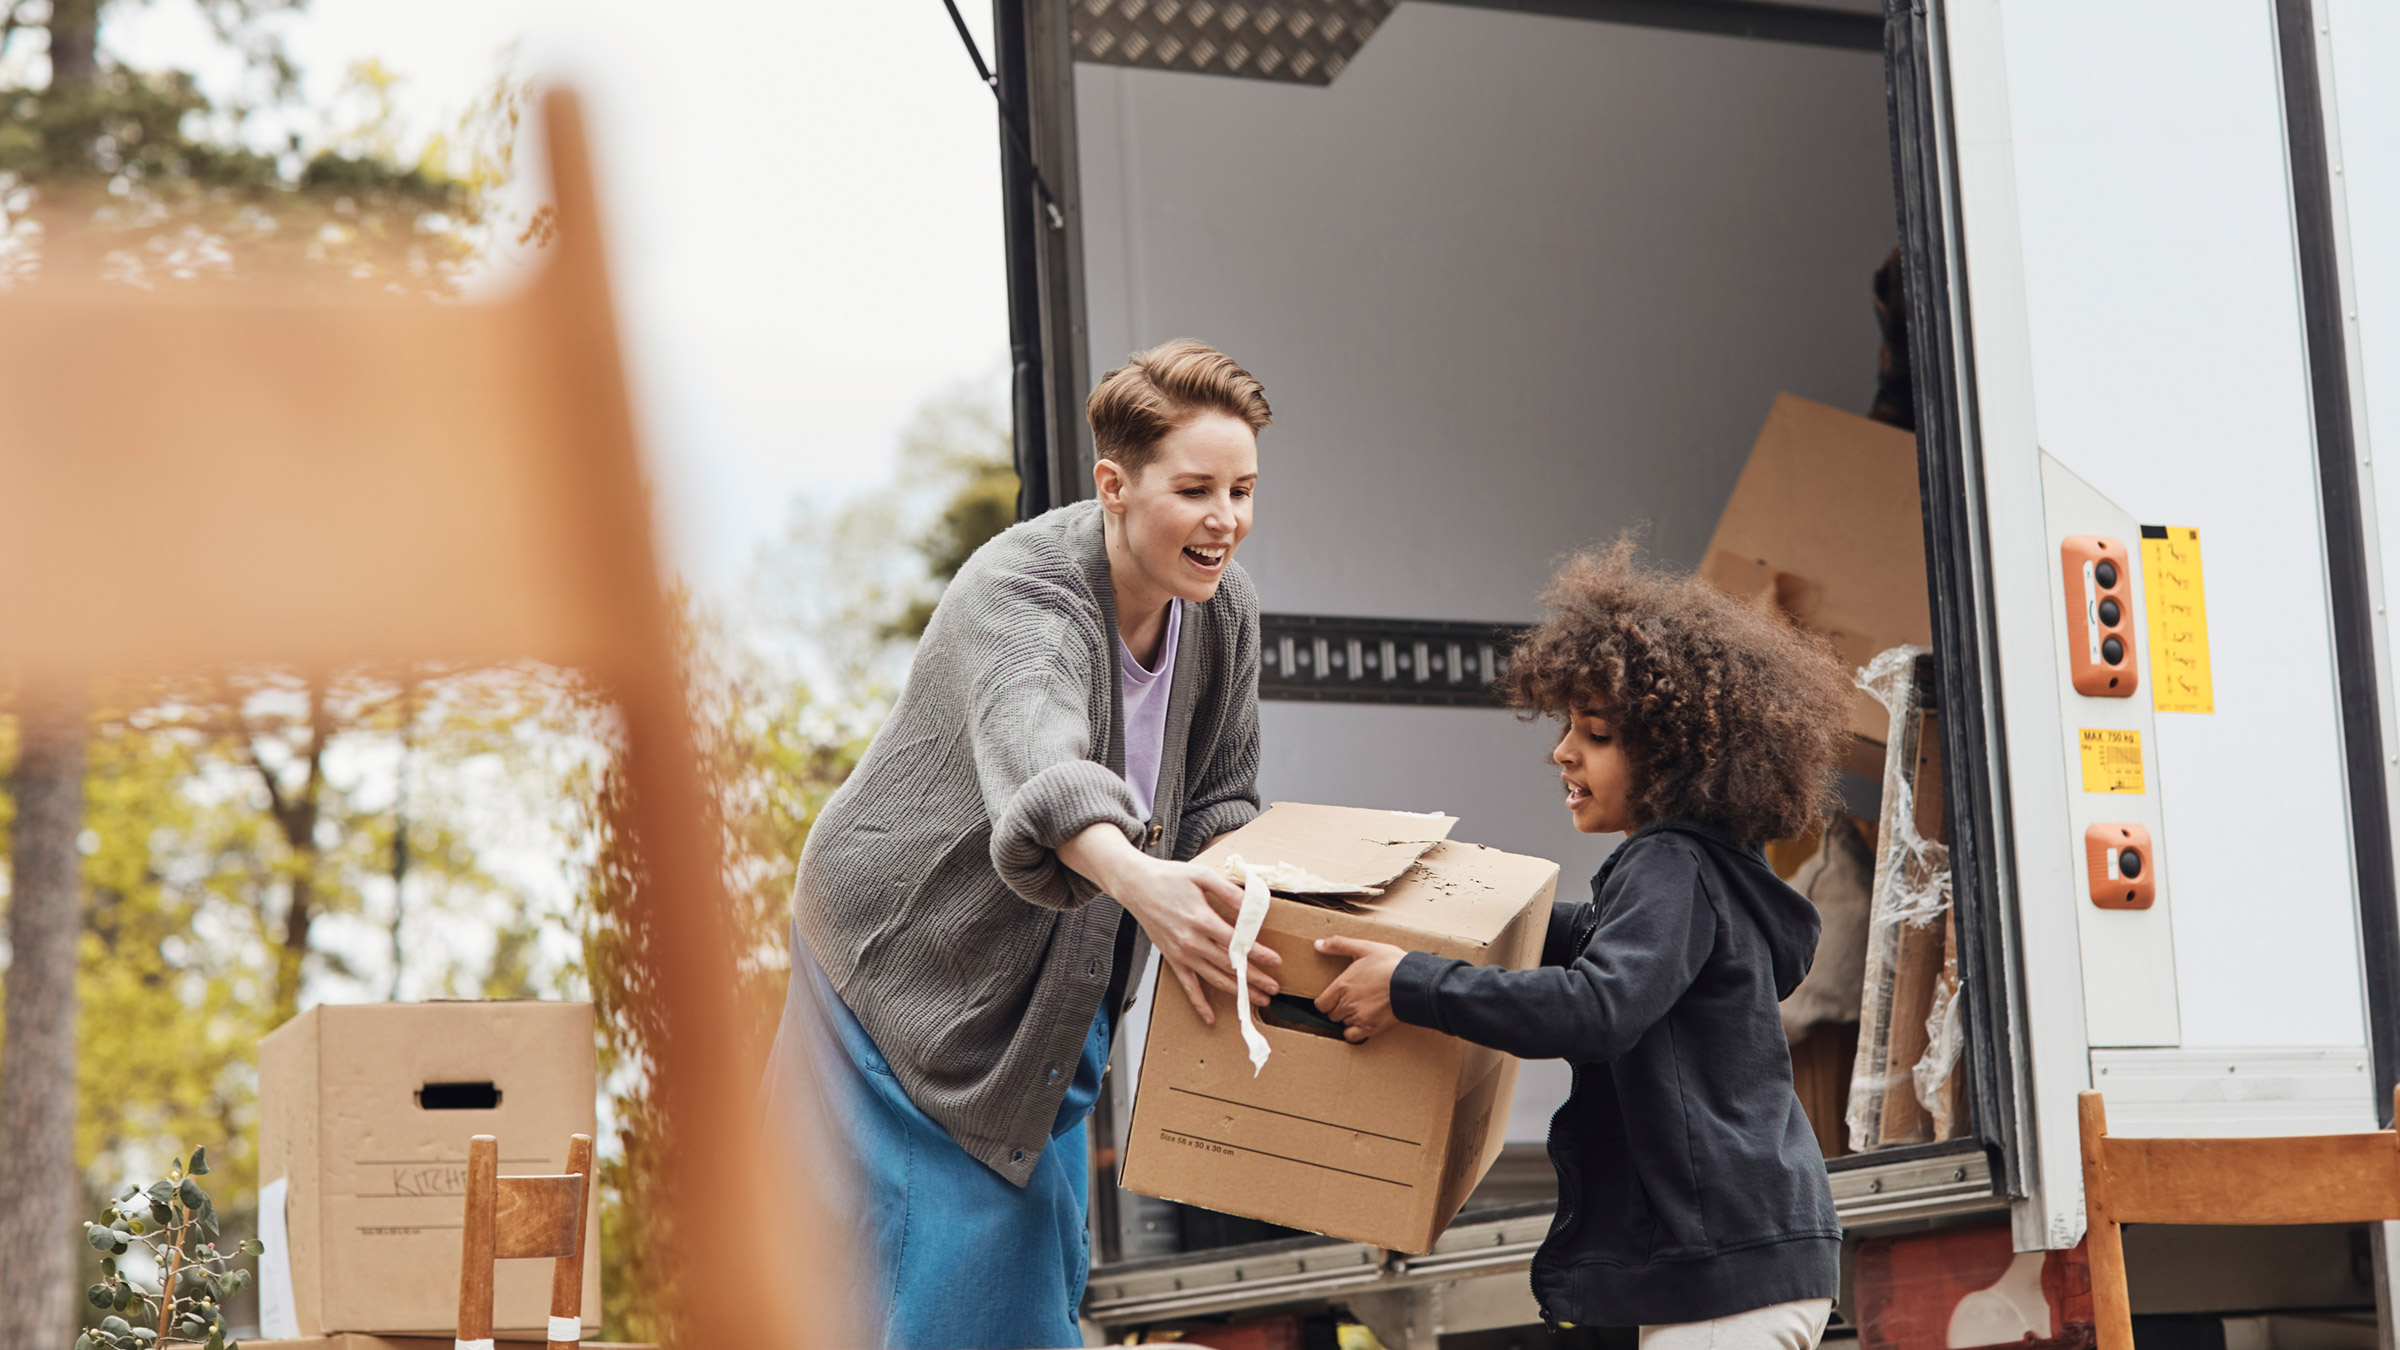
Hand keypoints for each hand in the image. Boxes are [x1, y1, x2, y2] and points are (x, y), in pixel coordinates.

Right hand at [1058, 824, 1280, 1026]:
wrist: (1136, 885)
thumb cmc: (1169, 878)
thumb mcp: (1203, 876)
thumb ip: (1229, 892)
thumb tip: (1252, 906)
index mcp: (1201, 919)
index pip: (1236, 943)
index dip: (1258, 954)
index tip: (1276, 962)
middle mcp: (1191, 941)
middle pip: (1229, 965)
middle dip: (1254, 979)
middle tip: (1274, 989)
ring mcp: (1181, 953)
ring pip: (1214, 978)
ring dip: (1236, 991)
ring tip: (1257, 999)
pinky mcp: (1172, 958)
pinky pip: (1187, 985)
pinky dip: (1198, 1003)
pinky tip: (1209, 1017)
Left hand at [1313, 935, 1406, 1041]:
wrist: (1412, 982)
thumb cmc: (1390, 964)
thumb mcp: (1364, 948)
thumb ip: (1339, 945)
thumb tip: (1318, 944)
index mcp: (1342, 985)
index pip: (1321, 1004)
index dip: (1326, 1001)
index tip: (1336, 996)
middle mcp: (1347, 1003)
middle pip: (1332, 1014)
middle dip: (1339, 1008)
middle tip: (1352, 999)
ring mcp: (1358, 1017)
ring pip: (1343, 1023)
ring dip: (1349, 1017)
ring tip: (1362, 1007)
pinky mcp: (1371, 1027)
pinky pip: (1352, 1036)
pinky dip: (1354, 1031)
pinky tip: (1362, 1022)